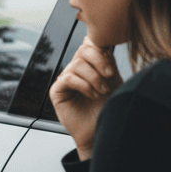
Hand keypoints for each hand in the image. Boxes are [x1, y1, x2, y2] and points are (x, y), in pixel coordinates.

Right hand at [48, 37, 121, 158]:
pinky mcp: (57, 91)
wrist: (102, 129)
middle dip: (99, 61)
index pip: (91, 44)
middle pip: (83, 50)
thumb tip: (107, 42)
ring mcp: (66, 79)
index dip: (101, 49)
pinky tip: (92, 94)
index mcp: (90, 64)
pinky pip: (68, 78)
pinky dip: (84, 85)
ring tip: (102, 91)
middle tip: (110, 75)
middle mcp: (76, 69)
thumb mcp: (113, 80)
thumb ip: (108, 61)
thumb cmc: (108, 107)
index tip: (112, 64)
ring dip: (94, 77)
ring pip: (78, 65)